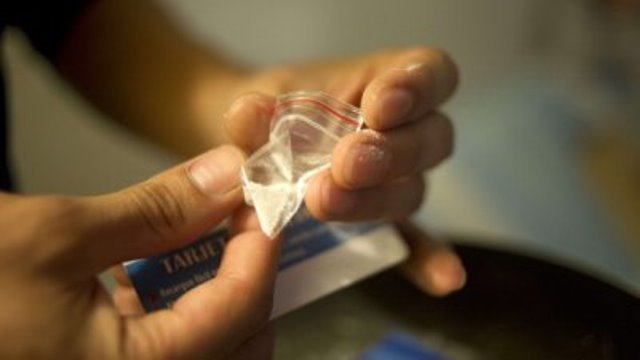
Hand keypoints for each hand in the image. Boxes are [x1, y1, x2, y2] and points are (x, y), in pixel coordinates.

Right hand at [0, 146, 278, 358]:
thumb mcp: (57, 235)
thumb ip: (158, 210)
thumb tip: (226, 177)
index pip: (243, 309)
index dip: (261, 246)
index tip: (262, 201)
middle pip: (238, 341)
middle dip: (245, 276)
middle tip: (234, 222)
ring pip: (204, 349)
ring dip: (211, 291)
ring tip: (193, 238)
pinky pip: (159, 353)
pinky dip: (167, 312)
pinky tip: (144, 272)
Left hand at [225, 47, 464, 294]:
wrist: (251, 147)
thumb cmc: (269, 113)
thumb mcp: (260, 104)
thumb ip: (257, 112)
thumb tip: (249, 114)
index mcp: (387, 82)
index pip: (431, 73)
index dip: (417, 88)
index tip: (379, 106)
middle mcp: (405, 131)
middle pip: (430, 139)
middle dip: (390, 153)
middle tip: (345, 165)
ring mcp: (398, 180)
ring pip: (413, 189)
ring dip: (375, 199)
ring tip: (324, 202)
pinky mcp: (384, 222)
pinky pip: (413, 242)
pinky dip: (425, 259)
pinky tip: (442, 282)